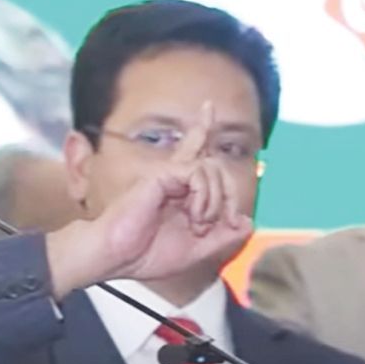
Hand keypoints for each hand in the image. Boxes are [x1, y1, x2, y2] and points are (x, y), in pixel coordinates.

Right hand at [46, 102, 252, 296]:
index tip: (209, 106)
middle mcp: (173, 178)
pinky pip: (198, 172)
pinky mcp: (162, 174)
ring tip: (199, 223)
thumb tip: (248, 223)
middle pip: (214, 165)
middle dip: (230, 195)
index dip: (202, 128)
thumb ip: (223, 237)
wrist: (116, 257)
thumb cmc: (147, 255)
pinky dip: (205, 196)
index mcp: (178, 192)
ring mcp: (167, 174)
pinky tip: (195, 215)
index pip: (195, 153)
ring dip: (215, 201)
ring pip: (211, 169)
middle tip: (227, 221)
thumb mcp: (197, 252)